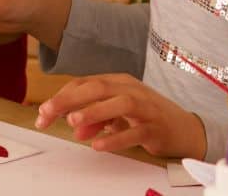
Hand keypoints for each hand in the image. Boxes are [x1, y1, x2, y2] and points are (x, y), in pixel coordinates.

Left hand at [34, 73, 206, 158]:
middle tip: (48, 113)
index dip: (62, 97)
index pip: (86, 84)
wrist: (184, 129)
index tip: (43, 113)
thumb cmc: (147, 118)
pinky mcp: (156, 127)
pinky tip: (99, 145)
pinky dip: (116, 137)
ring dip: (95, 112)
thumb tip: (71, 123)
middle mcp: (132, 89)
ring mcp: (147, 107)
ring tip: (73, 123)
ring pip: (120, 103)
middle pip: (99, 88)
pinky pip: (135, 131)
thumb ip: (94, 117)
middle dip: (70, 99)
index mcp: (120, 82)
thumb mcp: (117, 116)